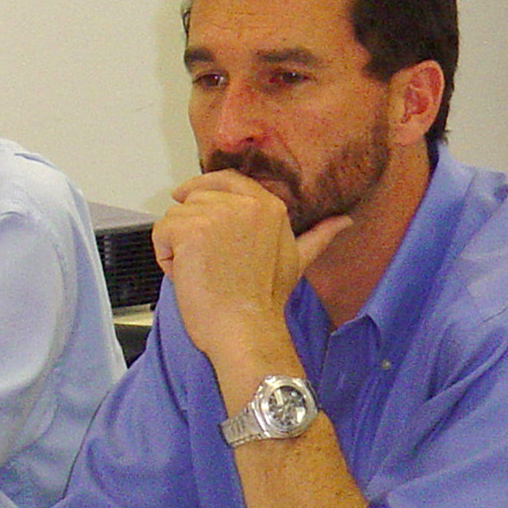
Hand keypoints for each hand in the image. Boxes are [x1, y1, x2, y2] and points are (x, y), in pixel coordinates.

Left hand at [155, 171, 348, 363]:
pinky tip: (187, 274)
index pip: (225, 179)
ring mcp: (217, 215)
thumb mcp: (299, 260)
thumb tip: (346, 221)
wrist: (246, 328)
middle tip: (211, 261)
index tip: (187, 199)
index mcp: (269, 206)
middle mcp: (245, 204)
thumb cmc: (265, 300)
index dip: (204, 189)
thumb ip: (319, 235)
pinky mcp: (190, 230)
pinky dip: (165, 257)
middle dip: (191, 228)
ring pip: (175, 216)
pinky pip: (161, 233)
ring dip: (177, 246)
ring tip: (202, 271)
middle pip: (195, 199)